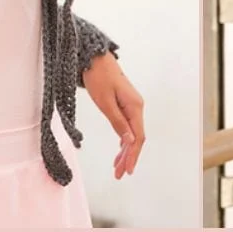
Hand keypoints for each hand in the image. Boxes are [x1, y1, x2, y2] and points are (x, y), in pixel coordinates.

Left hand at [82, 53, 144, 178]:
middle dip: (128, 157)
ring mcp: (131, 104)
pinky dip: (123, 140)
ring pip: (131, 133)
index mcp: (135, 106)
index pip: (137, 137)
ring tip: (117, 167)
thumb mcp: (105, 102)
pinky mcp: (124, 103)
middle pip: (136, 137)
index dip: (133, 155)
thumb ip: (118, 122)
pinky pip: (127, 125)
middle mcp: (137, 106)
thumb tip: (129, 140)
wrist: (94, 58)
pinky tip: (119, 149)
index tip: (127, 170)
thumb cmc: (98, 77)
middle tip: (119, 174)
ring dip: (125, 150)